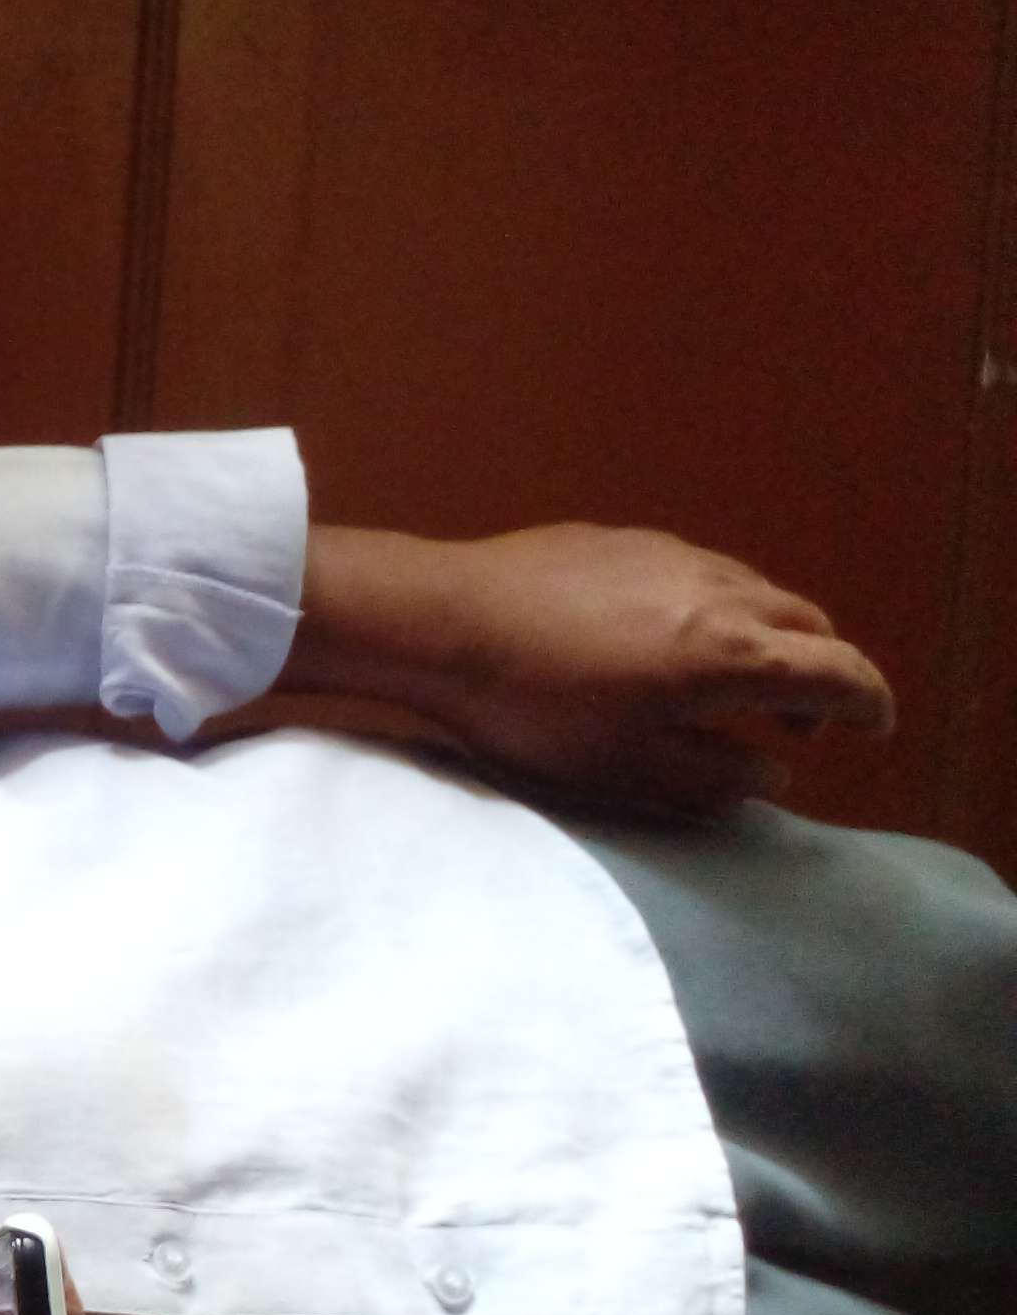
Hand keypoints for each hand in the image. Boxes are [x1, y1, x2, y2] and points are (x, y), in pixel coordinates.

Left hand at [292, 521, 894, 813]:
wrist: (440, 620)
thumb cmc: (530, 708)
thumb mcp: (624, 768)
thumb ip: (713, 775)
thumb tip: (773, 769)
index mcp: (731, 652)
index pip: (838, 673)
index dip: (868, 704)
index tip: (873, 728)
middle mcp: (719, 591)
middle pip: (806, 625)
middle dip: (815, 674)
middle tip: (788, 723)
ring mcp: (672, 555)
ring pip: (755, 593)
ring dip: (764, 639)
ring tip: (725, 686)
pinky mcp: (625, 539)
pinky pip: (698, 574)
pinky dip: (712, 611)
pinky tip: (660, 642)